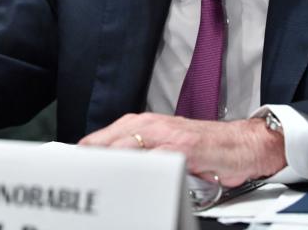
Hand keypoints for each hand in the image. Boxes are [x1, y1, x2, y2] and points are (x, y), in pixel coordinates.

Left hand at [78, 113, 284, 187]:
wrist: (242, 145)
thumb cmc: (203, 149)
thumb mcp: (163, 146)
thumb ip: (137, 154)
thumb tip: (107, 171)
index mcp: (140, 125)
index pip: (99, 141)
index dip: (81, 158)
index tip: (66, 173)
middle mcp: (149, 125)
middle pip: (106, 144)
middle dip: (89, 163)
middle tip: (76, 182)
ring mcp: (165, 134)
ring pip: (125, 148)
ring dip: (108, 165)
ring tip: (94, 183)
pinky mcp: (182, 147)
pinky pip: (154, 159)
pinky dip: (139, 171)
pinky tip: (129, 183)